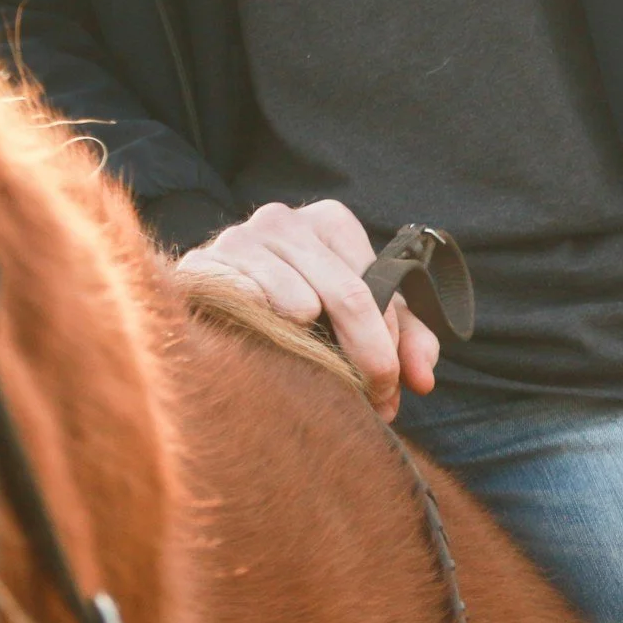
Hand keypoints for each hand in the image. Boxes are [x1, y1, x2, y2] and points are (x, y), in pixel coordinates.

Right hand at [177, 199, 438, 418]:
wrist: (220, 298)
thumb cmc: (307, 307)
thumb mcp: (366, 317)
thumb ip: (406, 339)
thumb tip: (423, 380)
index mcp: (330, 222)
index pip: (375, 288)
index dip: (388, 346)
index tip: (392, 389)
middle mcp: (283, 220)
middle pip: (346, 295)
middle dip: (367, 357)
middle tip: (375, 401)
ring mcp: (237, 239)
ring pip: (296, 303)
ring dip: (314, 354)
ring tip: (317, 376)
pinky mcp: (199, 267)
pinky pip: (242, 305)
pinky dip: (260, 334)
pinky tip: (266, 351)